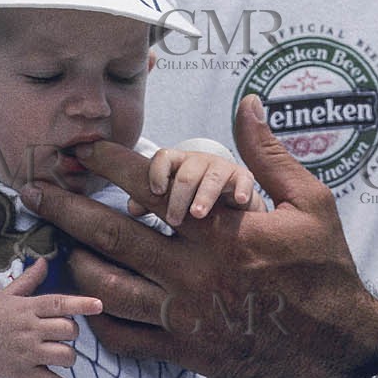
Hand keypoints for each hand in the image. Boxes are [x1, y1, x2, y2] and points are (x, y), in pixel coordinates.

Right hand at [0, 256, 101, 377]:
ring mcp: (28, 354)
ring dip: (70, 355)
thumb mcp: (8, 294)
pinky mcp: (24, 374)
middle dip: (73, 331)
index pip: (59, 304)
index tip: (99, 305)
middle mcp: (30, 330)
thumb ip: (30, 279)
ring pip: (65, 355)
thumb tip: (46, 260)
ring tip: (61, 353)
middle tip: (64, 332)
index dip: (81, 304)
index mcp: (28, 309)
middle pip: (68, 330)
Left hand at [20, 96, 377, 377]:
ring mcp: (184, 316)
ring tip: (56, 244)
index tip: (79, 151)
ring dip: (75, 263)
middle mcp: (192, 272)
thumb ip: (267, 154)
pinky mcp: (184, 352)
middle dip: (66, 210)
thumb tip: (247, 103)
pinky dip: (99, 319)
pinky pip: (126, 337)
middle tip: (34, 191)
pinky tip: (85, 301)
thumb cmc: (325, 268)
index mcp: (219, 230)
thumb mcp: (309, 201)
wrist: (337, 347)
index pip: (147, 187)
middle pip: (111, 237)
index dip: (107, 164)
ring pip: (108, 289)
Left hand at [126, 146, 261, 225]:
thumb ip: (150, 203)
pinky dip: (241, 189)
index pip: (164, 157)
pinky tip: (238, 200)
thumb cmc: (192, 201)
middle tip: (173, 220)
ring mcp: (222, 168)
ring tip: (197, 214)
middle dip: (178, 197)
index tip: (155, 192)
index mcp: (178, 164)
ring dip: (203, 196)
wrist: (230, 205)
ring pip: (212, 178)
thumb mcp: (171, 201)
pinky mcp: (243, 178)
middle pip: (186, 173)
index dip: (157, 172)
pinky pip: (243, 181)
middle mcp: (199, 162)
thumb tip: (134, 207)